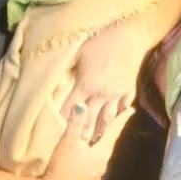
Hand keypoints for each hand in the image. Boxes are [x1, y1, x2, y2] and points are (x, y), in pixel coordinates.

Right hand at [42, 106, 133, 179]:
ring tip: (101, 135)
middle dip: (112, 131)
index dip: (122, 120)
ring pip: (102, 154)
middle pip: (109, 143)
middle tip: (116, 119)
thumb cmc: (62, 167)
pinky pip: (95, 163)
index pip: (114, 132)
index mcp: (102, 153)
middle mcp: (102, 164)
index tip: (131, 110)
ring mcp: (95, 175)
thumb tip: (82, 104)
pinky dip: (94, 154)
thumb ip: (76, 123)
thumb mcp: (68, 142)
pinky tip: (88, 154)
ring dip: (102, 143)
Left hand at [60, 25, 147, 143]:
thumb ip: (65, 66)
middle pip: (88, 119)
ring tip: (93, 141)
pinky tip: (115, 123)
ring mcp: (117, 94)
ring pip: (107, 119)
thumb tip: (52, 75)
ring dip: (99, 131)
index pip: (69, 108)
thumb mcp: (77, 51)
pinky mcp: (129, 90)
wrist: (128, 35)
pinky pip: (124, 108)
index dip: (62, 118)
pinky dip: (119, 116)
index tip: (55, 128)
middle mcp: (101, 94)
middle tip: (74, 144)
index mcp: (85, 85)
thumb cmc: (99, 41)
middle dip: (81, 132)